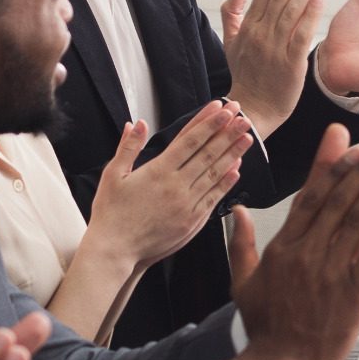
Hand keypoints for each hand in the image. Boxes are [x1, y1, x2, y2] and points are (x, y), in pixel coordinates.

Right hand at [87, 102, 251, 267]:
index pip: (189, 140)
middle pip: (208, 153)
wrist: (114, 250)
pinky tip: (236, 170)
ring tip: (247, 139)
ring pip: (215, 174)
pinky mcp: (191, 222)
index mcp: (157, 171)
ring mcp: (186, 204)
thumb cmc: (111, 214)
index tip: (222, 109)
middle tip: (244, 118)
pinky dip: (226, 183)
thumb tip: (138, 123)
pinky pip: (213, 198)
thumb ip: (128, 147)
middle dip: (228, 133)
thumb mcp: (113, 175)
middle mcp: (176, 186)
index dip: (208, 122)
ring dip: (233, 154)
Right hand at [222, 0, 326, 134]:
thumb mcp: (231, 42)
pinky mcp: (290, 63)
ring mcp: (274, 48)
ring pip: (291, 10)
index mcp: (247, 26)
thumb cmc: (245, 75)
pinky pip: (300, 35)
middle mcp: (259, 34)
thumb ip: (232, 12)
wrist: (253, 108)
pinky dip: (310, 15)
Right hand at [228, 128, 358, 359]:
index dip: (332, 169)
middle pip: (338, 200)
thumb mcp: (242, 282)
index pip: (310, 197)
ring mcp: (330, 270)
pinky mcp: (351, 291)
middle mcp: (307, 252)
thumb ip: (241, 244)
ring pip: (357, 219)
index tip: (349, 147)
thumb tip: (235, 213)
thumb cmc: (264, 328)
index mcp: (284, 247)